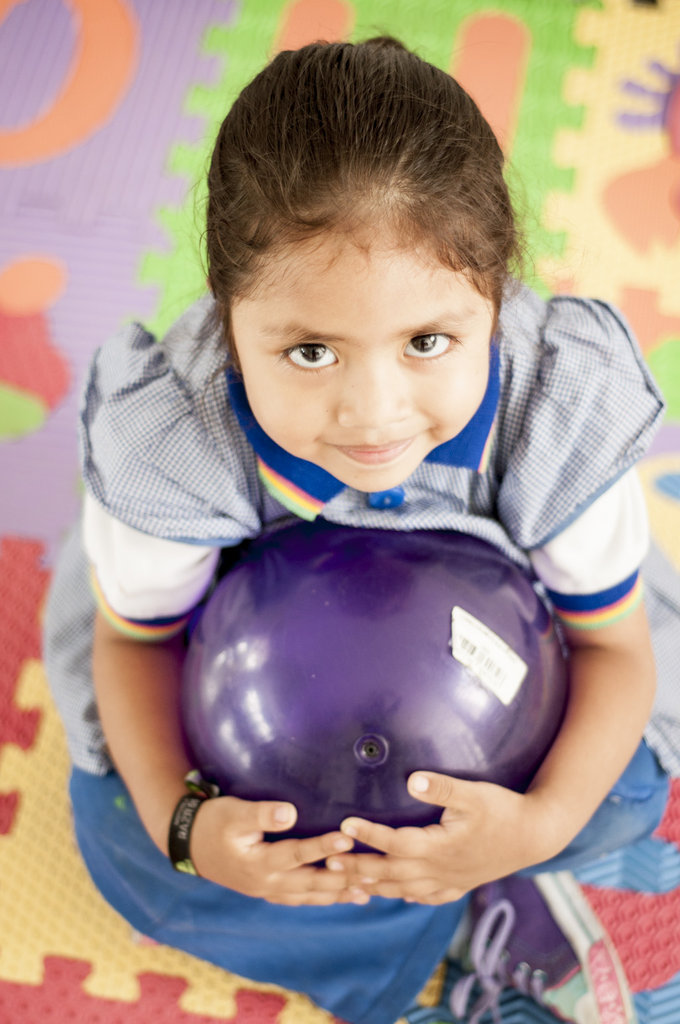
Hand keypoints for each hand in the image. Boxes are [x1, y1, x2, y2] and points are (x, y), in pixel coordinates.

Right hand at [188, 794, 366, 904]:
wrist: (189, 843)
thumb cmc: (213, 822)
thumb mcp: (233, 813)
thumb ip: (261, 813)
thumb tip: (289, 813)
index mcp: (259, 863)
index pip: (297, 854)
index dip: (323, 847)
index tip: (347, 839)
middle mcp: (267, 883)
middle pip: (310, 884)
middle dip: (341, 879)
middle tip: (372, 877)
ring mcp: (267, 890)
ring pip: (308, 896)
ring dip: (336, 895)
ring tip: (366, 894)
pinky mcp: (268, 889)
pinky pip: (300, 899)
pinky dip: (320, 898)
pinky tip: (337, 896)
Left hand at [326, 772, 565, 904]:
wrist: (536, 835)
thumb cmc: (504, 809)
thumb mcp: (474, 793)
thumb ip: (442, 787)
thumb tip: (411, 779)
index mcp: (440, 847)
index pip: (395, 843)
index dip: (369, 834)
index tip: (343, 824)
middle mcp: (440, 869)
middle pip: (391, 873)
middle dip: (358, 868)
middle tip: (328, 861)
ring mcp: (450, 880)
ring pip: (405, 890)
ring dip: (375, 886)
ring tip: (348, 883)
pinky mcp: (460, 884)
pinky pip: (428, 897)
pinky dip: (408, 897)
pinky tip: (398, 895)